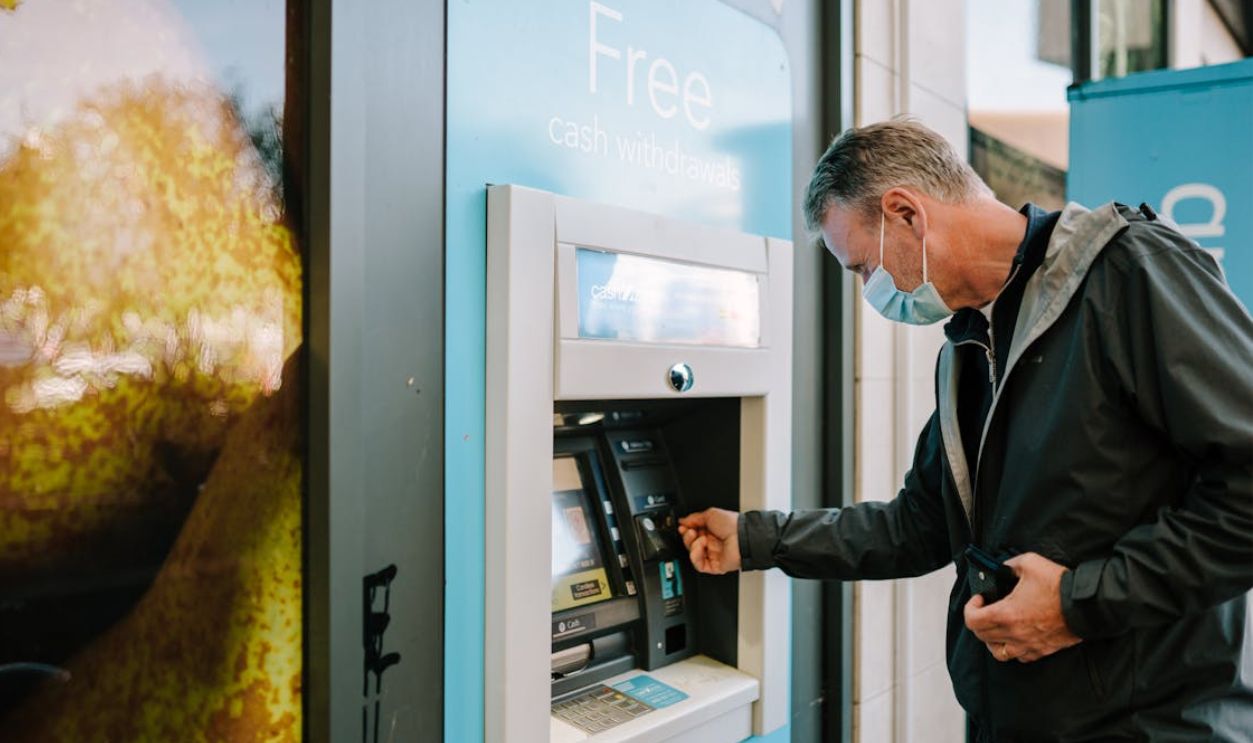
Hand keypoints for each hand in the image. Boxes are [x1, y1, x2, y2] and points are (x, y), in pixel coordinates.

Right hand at [677, 508, 740, 573]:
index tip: (682, 527)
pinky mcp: (715, 566)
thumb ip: (694, 518)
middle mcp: (712, 543)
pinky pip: (699, 565)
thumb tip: (682, 521)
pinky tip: (700, 547)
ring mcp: (713, 555)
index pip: (692, 533)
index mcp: (711, 531)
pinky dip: (695, 556)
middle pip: (691, 544)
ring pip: (693, 555)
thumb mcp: (710, 514)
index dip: (686, 531)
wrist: (742, 536)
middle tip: (689, 532)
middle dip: (687, 537)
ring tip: (699, 539)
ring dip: (692, 546)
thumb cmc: (732, 524)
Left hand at [963, 552, 1081, 662]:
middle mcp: (1014, 634)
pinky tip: (1016, 636)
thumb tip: (1003, 569)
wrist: (1088, 606)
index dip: (970, 608)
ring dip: (992, 640)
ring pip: (998, 652)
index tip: (979, 599)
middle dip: (978, 621)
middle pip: (982, 636)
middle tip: (985, 609)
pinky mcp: (1042, 650)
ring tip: (997, 626)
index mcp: (1007, 614)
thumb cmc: (1061, 586)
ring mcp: (1028, 645)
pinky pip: (1019, 657)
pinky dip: (1012, 648)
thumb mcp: (1030, 563)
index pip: (972, 620)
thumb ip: (1010, 565)